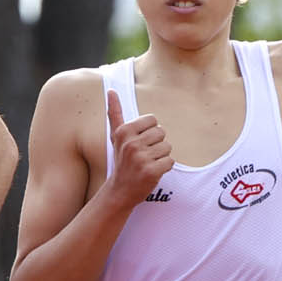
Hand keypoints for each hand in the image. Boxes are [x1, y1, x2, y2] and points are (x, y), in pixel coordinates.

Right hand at [102, 88, 173, 206]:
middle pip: (162, 133)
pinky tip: (152, 172)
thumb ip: (115, 112)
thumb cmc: (121, 160)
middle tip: (143, 156)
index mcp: (124, 131)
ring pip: (167, 147)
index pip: (153, 120)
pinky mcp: (151, 171)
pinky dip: (165, 167)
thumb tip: (111, 90)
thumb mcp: (116, 136)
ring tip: (148, 163)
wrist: (120, 190)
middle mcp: (131, 143)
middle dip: (156, 144)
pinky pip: (170, 161)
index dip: (150, 132)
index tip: (139, 143)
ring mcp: (141, 158)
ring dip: (161, 156)